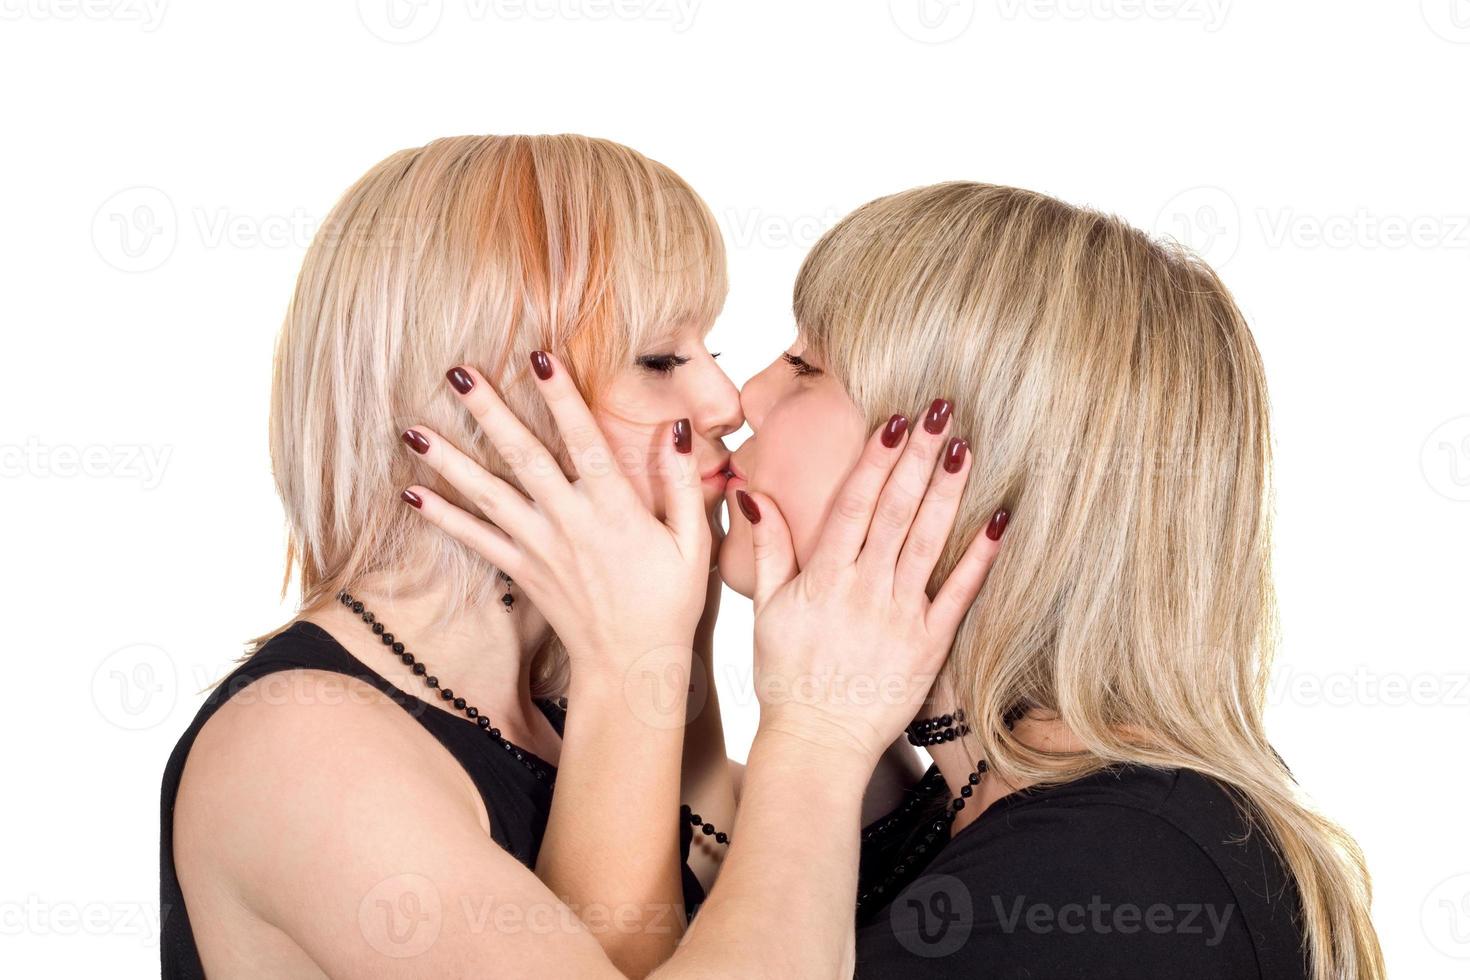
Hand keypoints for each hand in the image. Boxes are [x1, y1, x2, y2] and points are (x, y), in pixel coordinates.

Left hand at [400, 352, 709, 679]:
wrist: (630, 666)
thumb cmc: (669, 602)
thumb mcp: (693, 542)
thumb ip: (683, 483)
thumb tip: (675, 427)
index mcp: (615, 510)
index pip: (585, 441)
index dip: (563, 398)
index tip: (540, 356)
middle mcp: (570, 522)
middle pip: (523, 456)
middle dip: (489, 410)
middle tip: (456, 371)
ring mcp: (539, 547)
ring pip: (487, 494)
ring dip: (449, 459)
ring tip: (412, 428)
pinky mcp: (521, 570)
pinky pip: (475, 539)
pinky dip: (442, 516)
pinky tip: (411, 492)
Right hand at [737, 408, 1005, 766]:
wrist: (815, 743)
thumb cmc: (787, 677)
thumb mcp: (765, 609)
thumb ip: (767, 548)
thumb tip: (753, 493)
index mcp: (824, 577)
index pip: (854, 503)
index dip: (876, 458)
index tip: (896, 419)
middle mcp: (864, 589)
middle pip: (895, 511)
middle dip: (919, 459)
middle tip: (943, 411)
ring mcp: (899, 616)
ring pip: (927, 542)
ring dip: (948, 493)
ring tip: (967, 447)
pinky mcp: (928, 645)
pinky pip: (958, 594)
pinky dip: (980, 558)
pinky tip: (998, 521)